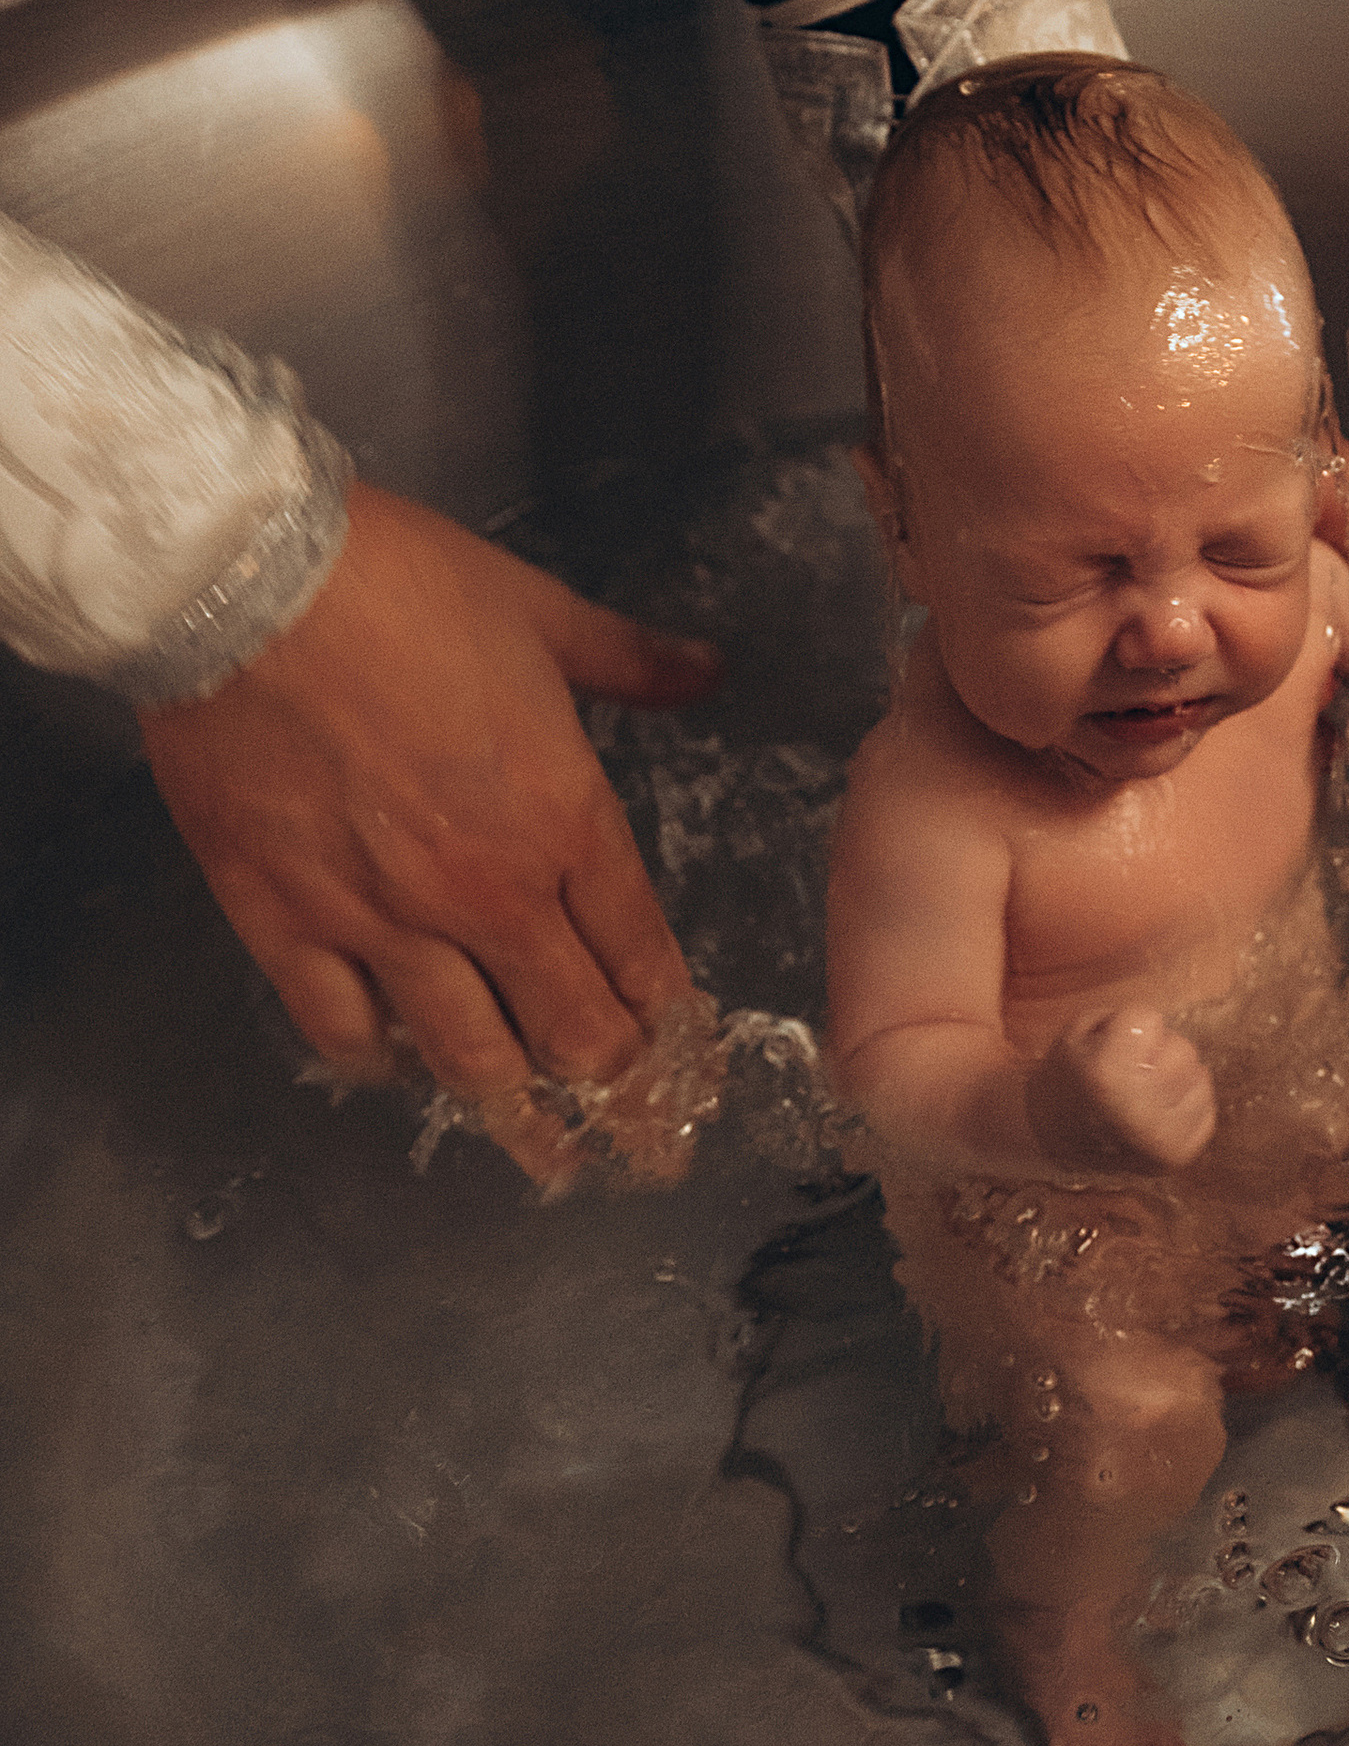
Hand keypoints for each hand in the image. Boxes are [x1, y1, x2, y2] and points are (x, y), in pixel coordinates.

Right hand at [139, 481, 719, 1101]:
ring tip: (546, 1162)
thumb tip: (706, 670)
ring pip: (467, 1054)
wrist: (245, 584)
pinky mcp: (282, 923)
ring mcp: (379, 920)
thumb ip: (629, 660)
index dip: (673, 1027)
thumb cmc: (401, 586)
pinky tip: (394, 1070)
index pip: (639, 954)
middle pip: (570, 1028)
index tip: (691, 1074)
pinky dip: (377, 1060)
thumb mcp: (539, 611)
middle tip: (640, 1147)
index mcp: (562, 819)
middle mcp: (483, 893)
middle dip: (617, 1098)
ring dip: (516, 1116)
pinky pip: (341, 1027)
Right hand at [1028, 1006, 1214, 1171]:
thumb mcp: (1075, 1035)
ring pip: (1200, 1077)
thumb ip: (1121, 1019)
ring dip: (1178, 1078)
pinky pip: (1206, 1110)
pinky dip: (1187, 1106)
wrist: (1056, 1143)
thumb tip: (1163, 1029)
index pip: (1150, 1018)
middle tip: (1134, 1070)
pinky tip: (1159, 1113)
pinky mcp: (1178, 1154)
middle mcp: (1138, 1106)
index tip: (1114, 1045)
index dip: (1132, 1027)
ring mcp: (1162, 1136)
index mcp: (1107, 1072)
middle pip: (1182, 1048)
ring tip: (1147, 1091)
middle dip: (1160, 1052)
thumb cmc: (1069, 1080)